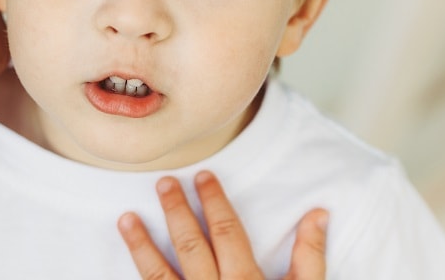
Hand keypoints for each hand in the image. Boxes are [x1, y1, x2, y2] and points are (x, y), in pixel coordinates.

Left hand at [119, 170, 327, 278]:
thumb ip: (310, 256)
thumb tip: (318, 213)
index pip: (227, 232)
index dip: (214, 201)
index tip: (203, 176)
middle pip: (191, 244)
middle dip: (176, 211)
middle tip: (163, 182)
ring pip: (159, 275)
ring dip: (141, 245)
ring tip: (126, 218)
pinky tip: (126, 269)